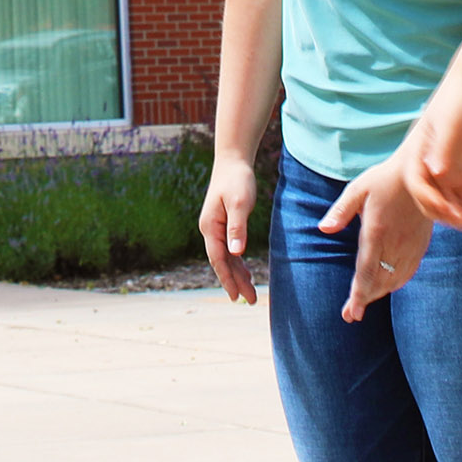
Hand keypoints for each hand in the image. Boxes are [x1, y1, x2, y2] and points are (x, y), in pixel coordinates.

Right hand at [197, 154, 260, 302]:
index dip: (227, 279)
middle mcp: (210, 230)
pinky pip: (229, 250)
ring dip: (237, 275)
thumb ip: (237, 228)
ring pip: (226, 258)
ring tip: (250, 292)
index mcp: (210, 227)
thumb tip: (235, 253)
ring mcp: (215, 228)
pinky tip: (245, 272)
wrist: (233, 161)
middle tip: (250, 300)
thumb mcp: (239, 204)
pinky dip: (237, 263)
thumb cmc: (237, 180)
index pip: (218, 259)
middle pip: (222, 262)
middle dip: (235, 282)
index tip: (236, 296)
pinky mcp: (223, 225)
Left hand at [320, 159, 435, 320]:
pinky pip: (408, 272)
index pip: (366, 272)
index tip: (351, 313)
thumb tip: (323, 229)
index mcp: (377, 232)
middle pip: (379, 282)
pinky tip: (387, 287)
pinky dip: (396, 283)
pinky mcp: (421, 245)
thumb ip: (340, 211)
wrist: (424, 174)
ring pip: (395, 280)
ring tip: (364, 302)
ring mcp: (411, 246)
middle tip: (352, 315)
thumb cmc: (385, 179)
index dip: (358, 295)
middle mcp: (395, 244)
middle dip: (365, 300)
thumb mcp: (358, 189)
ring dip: (380, 293)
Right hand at [396, 83, 461, 229]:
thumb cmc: (456, 105)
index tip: (447, 208)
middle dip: (446, 214)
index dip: (429, 199)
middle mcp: (430, 173)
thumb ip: (442, 148)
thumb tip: (436, 171)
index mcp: (417, 158)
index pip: (417, 186)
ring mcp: (447, 180)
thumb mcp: (448, 124)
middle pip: (432, 203)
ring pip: (450, 207)